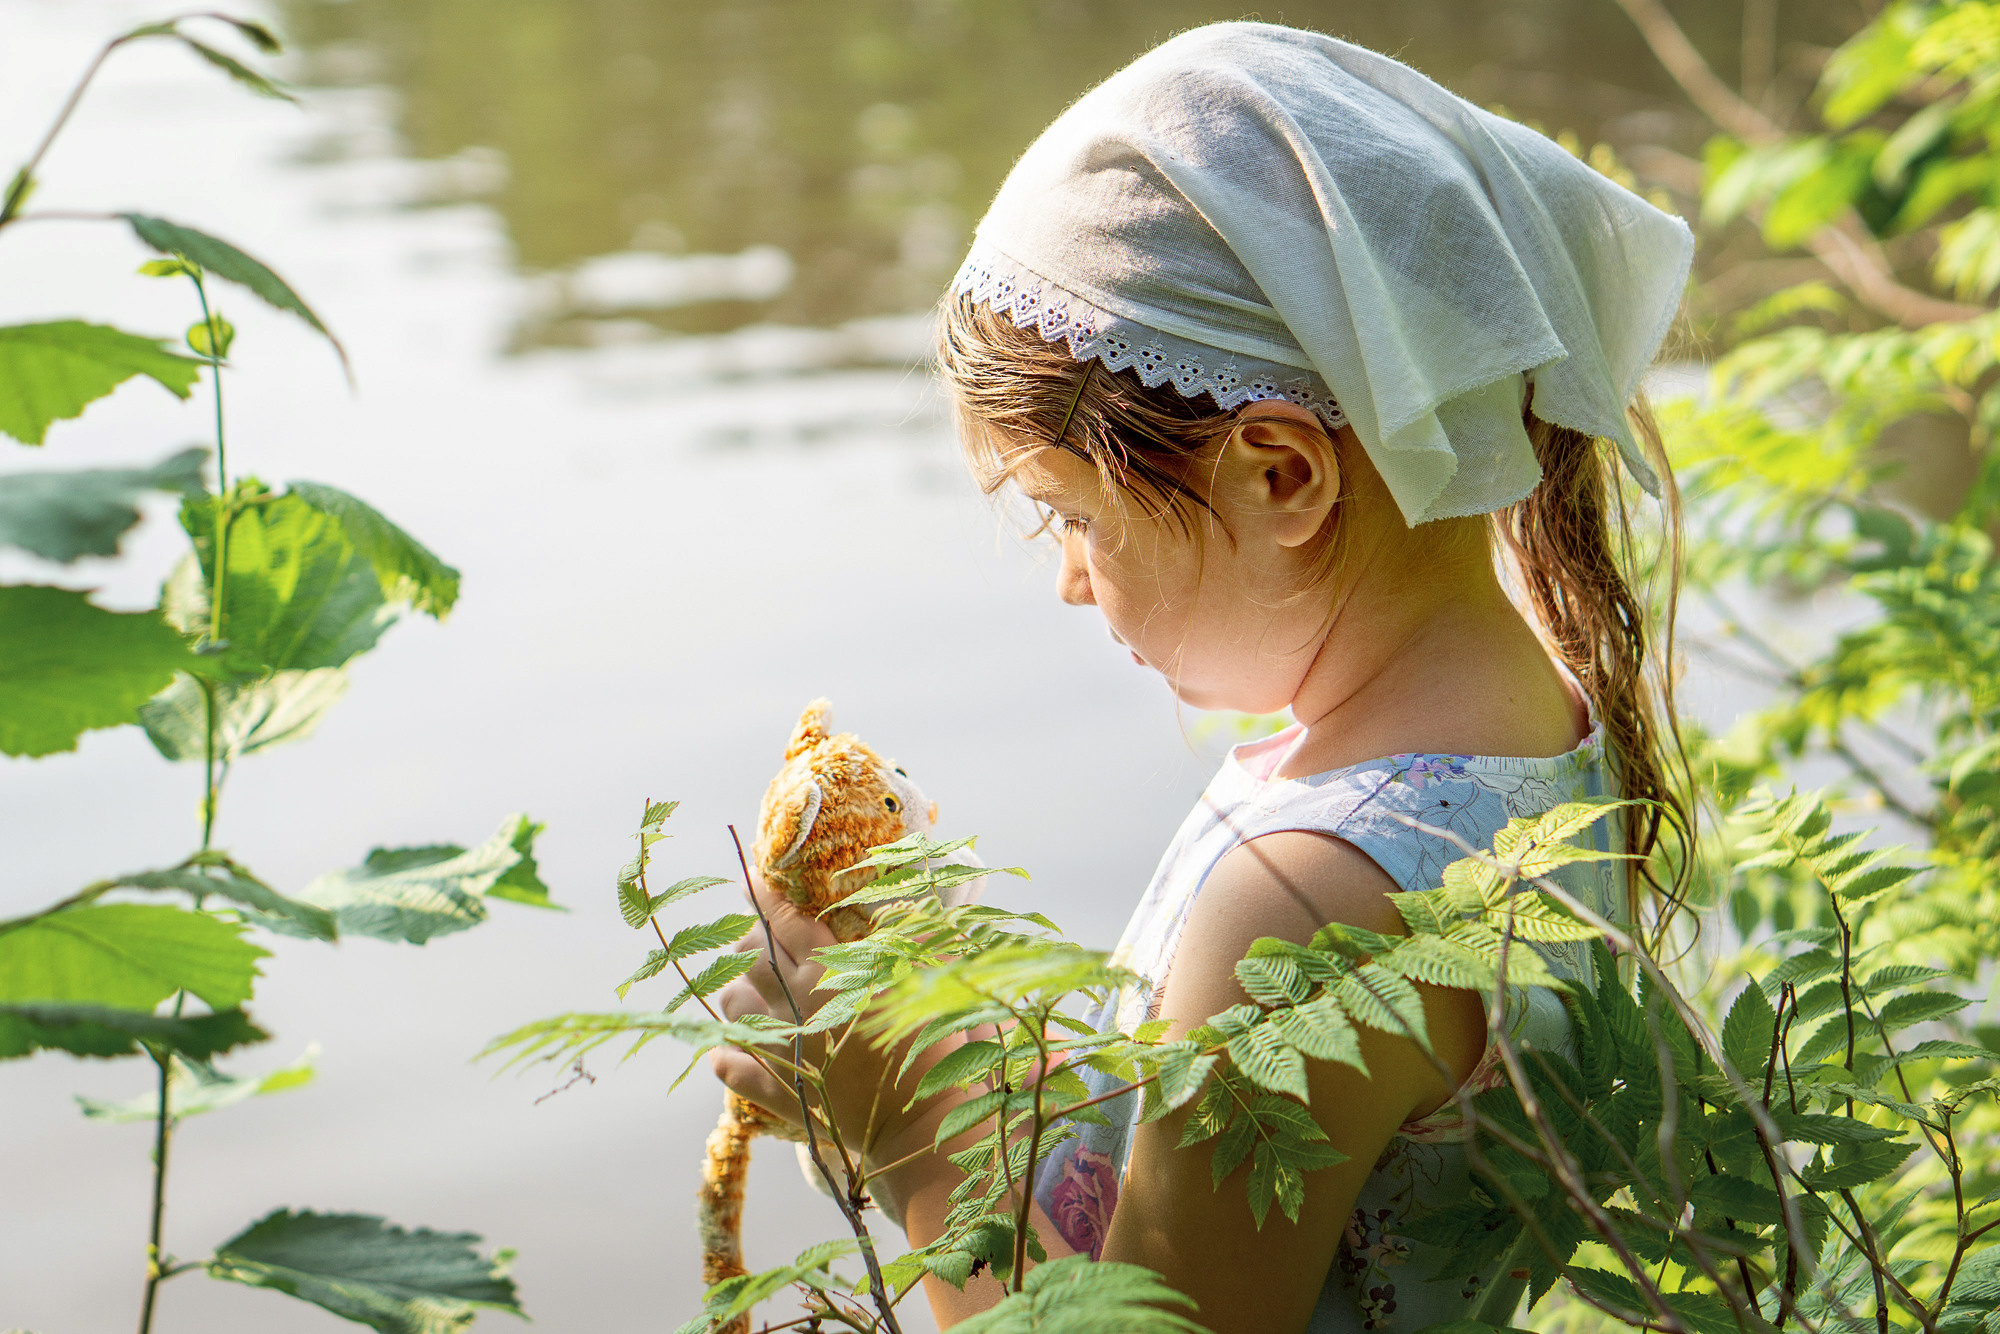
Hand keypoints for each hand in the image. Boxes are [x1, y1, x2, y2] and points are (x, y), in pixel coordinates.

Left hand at [707, 866, 967, 1179]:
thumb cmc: (933, 1047)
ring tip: (751, 987)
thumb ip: (913, 940)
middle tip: (763, 934)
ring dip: (738, 989)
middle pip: (750, 956)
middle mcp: (795, 1005)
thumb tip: (912, 902)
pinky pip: (731, 1065)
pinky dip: (728, 1053)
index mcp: (830, 974)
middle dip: (751, 937)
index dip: (763, 895)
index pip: (782, 921)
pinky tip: (732, 1047)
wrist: (922, 1125)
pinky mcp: (776, 1092)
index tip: (751, 878)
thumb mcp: (928, 982)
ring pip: (733, 1005)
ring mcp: (781, 1050)